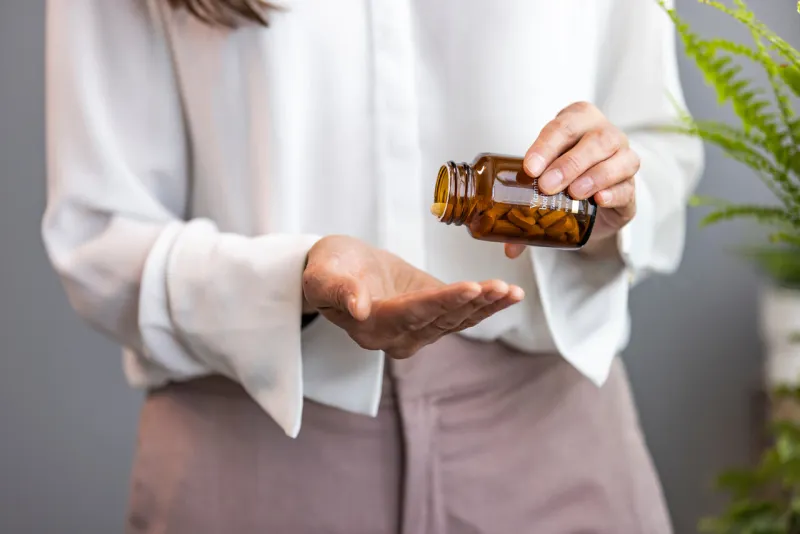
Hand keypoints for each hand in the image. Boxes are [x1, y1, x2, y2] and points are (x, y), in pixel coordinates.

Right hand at [303, 236, 523, 358]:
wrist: (341, 269)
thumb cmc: (328, 267)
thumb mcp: (322, 274)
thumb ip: (337, 290)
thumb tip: (358, 308)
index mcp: (371, 327)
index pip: (410, 314)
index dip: (441, 302)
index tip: (469, 287)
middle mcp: (397, 337)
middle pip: (440, 320)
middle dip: (472, 304)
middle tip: (500, 287)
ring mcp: (418, 331)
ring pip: (456, 321)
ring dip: (486, 307)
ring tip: (511, 292)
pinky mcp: (434, 318)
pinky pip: (463, 315)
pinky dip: (487, 306)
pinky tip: (510, 294)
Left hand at [506, 101, 639, 258]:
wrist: (594, 198)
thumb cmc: (564, 177)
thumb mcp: (542, 181)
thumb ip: (523, 207)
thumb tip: (508, 248)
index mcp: (578, 121)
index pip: (563, 126)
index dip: (546, 145)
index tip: (529, 168)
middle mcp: (605, 134)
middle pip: (595, 140)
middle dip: (569, 163)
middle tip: (547, 185)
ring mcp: (624, 159)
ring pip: (619, 159)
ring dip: (594, 176)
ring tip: (574, 194)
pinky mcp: (631, 188)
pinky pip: (628, 187)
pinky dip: (615, 193)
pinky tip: (600, 199)